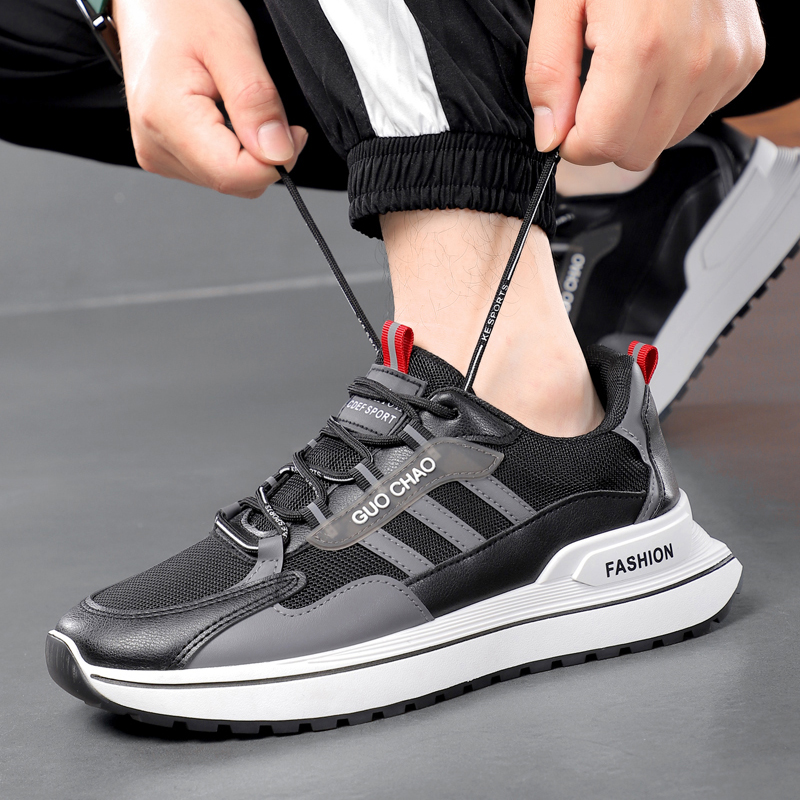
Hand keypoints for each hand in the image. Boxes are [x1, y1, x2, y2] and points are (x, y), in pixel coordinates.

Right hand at [114, 0, 306, 197]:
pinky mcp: (164, 152)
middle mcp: (156, 145)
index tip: (293, 131)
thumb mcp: (231, 43)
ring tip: (237, 102)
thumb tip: (278, 153)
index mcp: (166, 120)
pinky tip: (224, 113)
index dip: (277, 160)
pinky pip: (213, 168)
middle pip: (233, 181)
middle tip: (268, 110)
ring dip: (248, 150)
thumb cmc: (179, 7)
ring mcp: (157, 151)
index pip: (235, 176)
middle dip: (264, 155)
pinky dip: (232, 148)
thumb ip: (257, 103)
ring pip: (227, 179)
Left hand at [526, 0, 765, 169]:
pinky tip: (664, 60)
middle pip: (635, 153)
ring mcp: (726, 61)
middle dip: (606, 135)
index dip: (574, 142)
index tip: (566, 121)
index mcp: (640, 46)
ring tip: (632, 66)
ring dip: (640, 119)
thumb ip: (549, 74)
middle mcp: (692, 60)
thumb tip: (550, 136)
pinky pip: (698, 114)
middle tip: (595, 94)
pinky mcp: (746, 60)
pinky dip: (674, 101)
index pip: (602, 144)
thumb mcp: (561, 0)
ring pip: (666, 139)